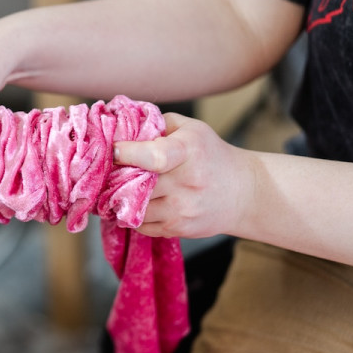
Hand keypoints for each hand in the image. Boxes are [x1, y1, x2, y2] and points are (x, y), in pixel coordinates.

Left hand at [113, 112, 255, 238]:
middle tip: (110, 170)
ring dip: (120, 197)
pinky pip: (140, 224)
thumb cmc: (210, 154)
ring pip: (132, 206)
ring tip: (121, 186)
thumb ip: (156, 124)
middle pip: (135, 183)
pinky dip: (132, 213)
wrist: (243, 192)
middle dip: (116, 176)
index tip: (114, 151)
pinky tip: (136, 202)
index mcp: (188, 151)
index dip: (127, 154)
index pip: (153, 157)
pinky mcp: (177, 228)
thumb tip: (121, 129)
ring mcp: (182, 209)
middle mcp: (186, 182)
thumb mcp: (190, 128)